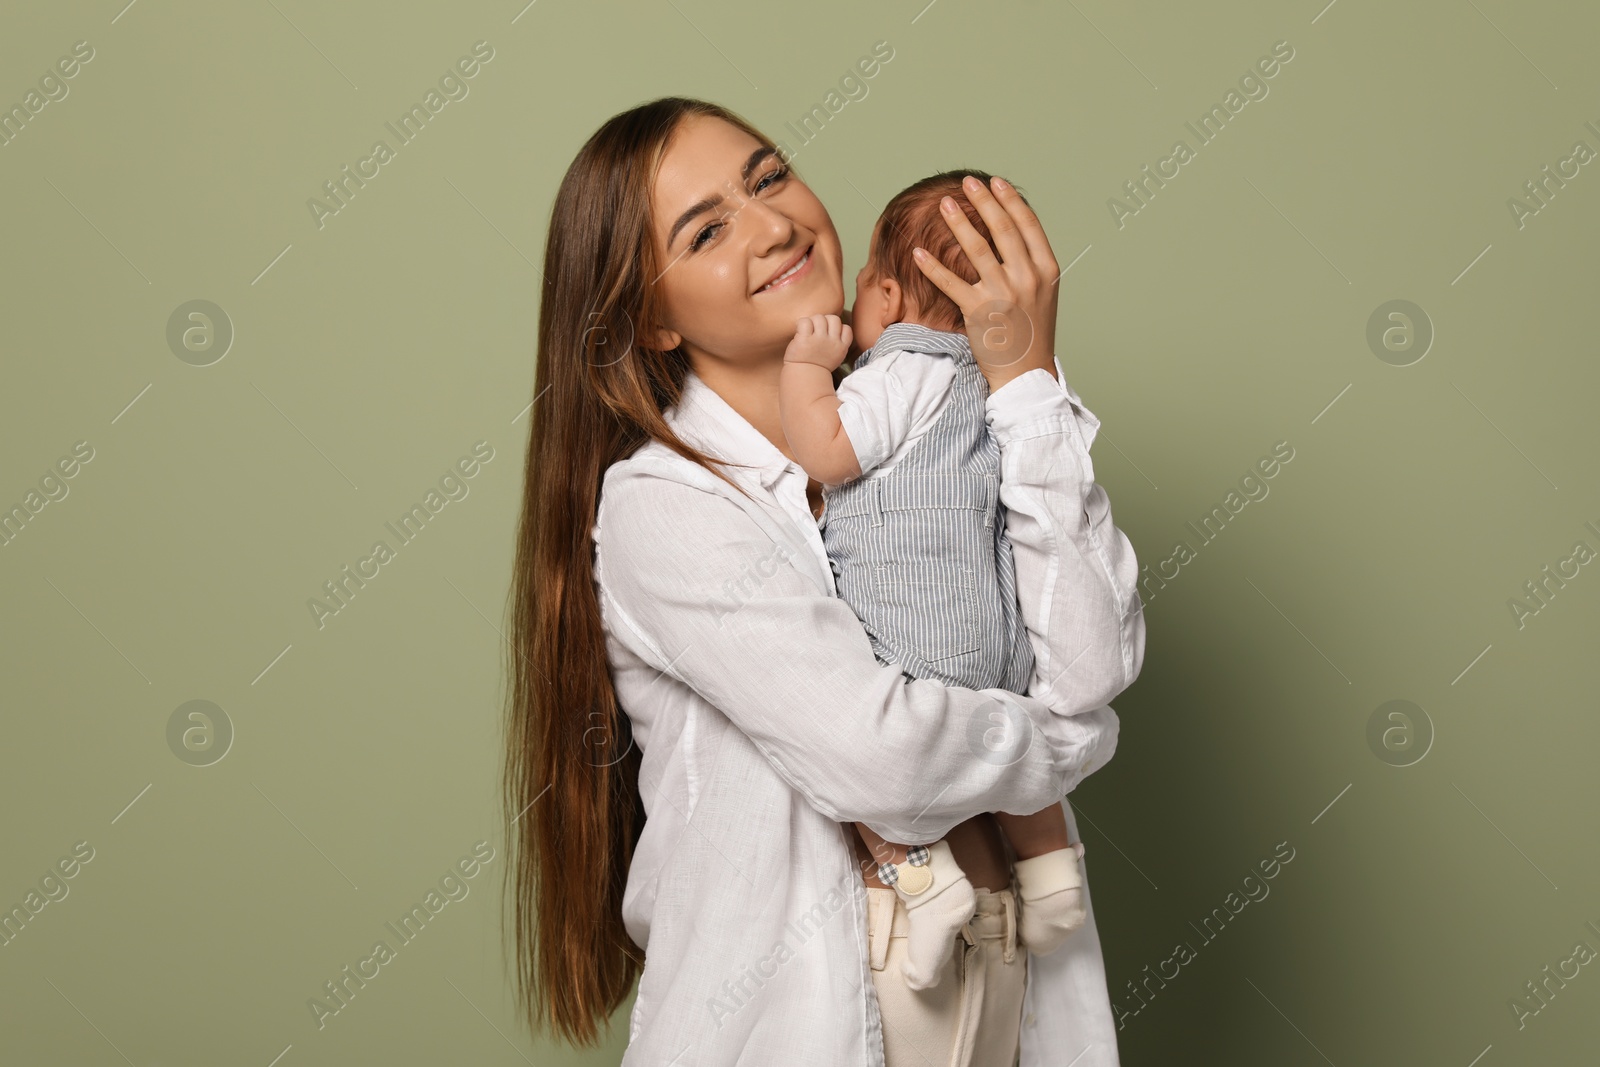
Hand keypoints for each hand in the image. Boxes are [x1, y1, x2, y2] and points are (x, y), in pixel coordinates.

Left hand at [783, 313, 852, 370]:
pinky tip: (799, 332)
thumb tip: (835, 329)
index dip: (838, 328)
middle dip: (825, 321)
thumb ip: (837, 344)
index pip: (846, 328)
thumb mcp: (835, 358)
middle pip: (834, 318)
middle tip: (816, 330)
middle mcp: (832, 342)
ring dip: (812, 322)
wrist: (803, 379)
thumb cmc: (817, 368)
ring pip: (820, 318)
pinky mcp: (804, 339)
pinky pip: (805, 321)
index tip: (829, 334)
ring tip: (807, 331)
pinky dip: (801, 324)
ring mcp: (818, 340)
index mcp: (841, 347)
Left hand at [910, 175, 1060, 392]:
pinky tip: (918, 252)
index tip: (996, 182)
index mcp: (1047, 270)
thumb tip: (1011, 231)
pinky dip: (933, 266)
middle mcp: (1028, 278)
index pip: (1028, 225)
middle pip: (1003, 229)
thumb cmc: (1032, 332)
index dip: (1011, 200)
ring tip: (944, 204)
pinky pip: (951, 283)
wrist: (1027, 373)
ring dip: (959, 223)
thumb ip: (1031, 263)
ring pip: (977, 249)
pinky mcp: (979, 312)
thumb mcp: (1043, 293)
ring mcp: (1004, 294)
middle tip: (968, 182)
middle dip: (984, 201)